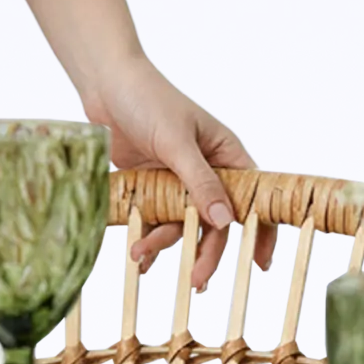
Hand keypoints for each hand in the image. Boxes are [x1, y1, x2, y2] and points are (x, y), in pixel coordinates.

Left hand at [80, 53, 277, 289]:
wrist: (103, 82)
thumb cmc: (147, 99)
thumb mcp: (176, 141)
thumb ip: (200, 182)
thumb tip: (227, 222)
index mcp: (224, 154)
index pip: (253, 198)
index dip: (260, 230)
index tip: (260, 264)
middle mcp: (205, 169)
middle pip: (215, 220)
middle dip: (206, 251)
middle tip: (197, 281)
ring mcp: (176, 178)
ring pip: (181, 222)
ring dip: (164, 242)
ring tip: (141, 255)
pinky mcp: (149, 183)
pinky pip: (154, 216)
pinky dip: (147, 236)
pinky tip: (139, 257)